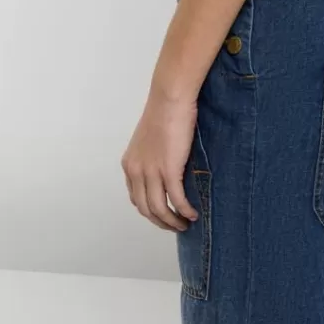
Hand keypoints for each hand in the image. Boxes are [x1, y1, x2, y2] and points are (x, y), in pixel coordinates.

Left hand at [121, 89, 200, 231]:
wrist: (170, 98)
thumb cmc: (164, 111)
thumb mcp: (150, 139)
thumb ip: (152, 157)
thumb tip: (166, 169)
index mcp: (130, 164)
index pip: (136, 198)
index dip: (150, 211)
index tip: (163, 215)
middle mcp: (136, 171)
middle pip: (146, 209)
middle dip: (161, 222)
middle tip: (176, 225)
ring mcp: (151, 172)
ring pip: (159, 209)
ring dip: (172, 222)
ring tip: (185, 224)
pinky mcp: (168, 169)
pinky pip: (176, 199)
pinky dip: (184, 210)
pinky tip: (193, 213)